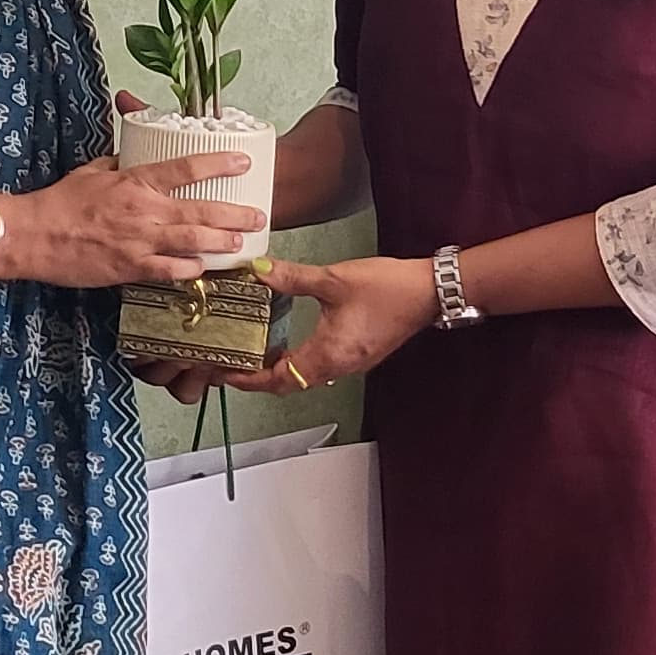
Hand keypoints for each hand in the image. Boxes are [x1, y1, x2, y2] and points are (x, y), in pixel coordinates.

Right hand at [4, 154, 263, 289]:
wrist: (34, 236)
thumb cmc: (60, 202)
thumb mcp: (92, 172)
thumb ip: (119, 165)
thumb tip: (133, 156)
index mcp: (135, 181)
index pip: (187, 167)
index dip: (220, 163)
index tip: (244, 161)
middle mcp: (144, 210)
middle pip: (202, 210)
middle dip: (235, 214)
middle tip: (258, 216)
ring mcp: (140, 241)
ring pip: (193, 242)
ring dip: (221, 244)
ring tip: (240, 244)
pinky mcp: (130, 268)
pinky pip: (170, 271)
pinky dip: (189, 271)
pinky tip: (202, 270)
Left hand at [250, 254, 437, 387]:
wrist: (430, 292)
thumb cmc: (388, 289)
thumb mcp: (333, 279)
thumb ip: (292, 277)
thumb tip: (258, 270)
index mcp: (328, 355)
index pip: (279, 381)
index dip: (249, 380)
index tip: (225, 374)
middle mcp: (338, 367)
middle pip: (289, 384)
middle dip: (258, 377)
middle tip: (233, 362)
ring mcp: (350, 364)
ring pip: (304, 377)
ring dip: (278, 369)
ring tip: (254, 352)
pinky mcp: (358, 354)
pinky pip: (320, 367)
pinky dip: (297, 361)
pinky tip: (288, 343)